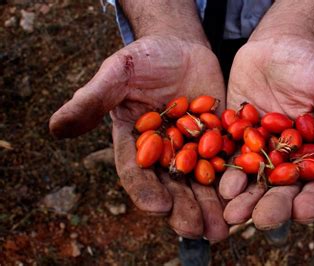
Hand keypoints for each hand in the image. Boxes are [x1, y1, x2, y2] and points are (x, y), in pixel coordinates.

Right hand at [49, 35, 228, 240]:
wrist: (182, 47)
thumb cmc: (145, 57)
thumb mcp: (118, 73)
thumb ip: (93, 99)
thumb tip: (56, 128)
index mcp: (135, 144)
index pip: (136, 173)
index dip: (145, 191)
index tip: (158, 207)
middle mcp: (163, 154)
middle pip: (172, 187)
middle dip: (183, 209)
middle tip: (196, 230)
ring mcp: (193, 149)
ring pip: (201, 183)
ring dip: (211, 207)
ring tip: (223, 229)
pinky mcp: (218, 141)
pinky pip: (227, 163)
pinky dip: (234, 182)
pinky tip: (245, 197)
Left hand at [219, 35, 313, 228]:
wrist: (275, 44)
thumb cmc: (310, 65)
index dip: (313, 202)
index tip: (303, 212)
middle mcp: (289, 158)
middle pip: (283, 191)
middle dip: (273, 207)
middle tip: (260, 220)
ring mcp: (261, 151)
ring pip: (254, 182)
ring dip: (245, 199)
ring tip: (233, 211)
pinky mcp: (237, 139)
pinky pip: (230, 160)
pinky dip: (225, 174)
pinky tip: (219, 184)